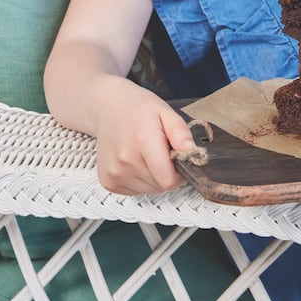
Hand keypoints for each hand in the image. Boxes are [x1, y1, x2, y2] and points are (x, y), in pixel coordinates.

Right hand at [93, 79, 196, 194]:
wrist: (109, 109)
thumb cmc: (138, 109)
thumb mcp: (165, 112)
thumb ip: (181, 133)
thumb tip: (193, 153)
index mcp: (143, 141)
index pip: (169, 180)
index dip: (180, 173)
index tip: (178, 159)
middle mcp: (125, 160)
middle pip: (160, 186)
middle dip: (167, 172)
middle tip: (161, 151)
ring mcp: (114, 173)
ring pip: (149, 190)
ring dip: (154, 177)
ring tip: (147, 154)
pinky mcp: (108, 181)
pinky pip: (135, 191)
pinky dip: (140, 180)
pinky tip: (135, 160)